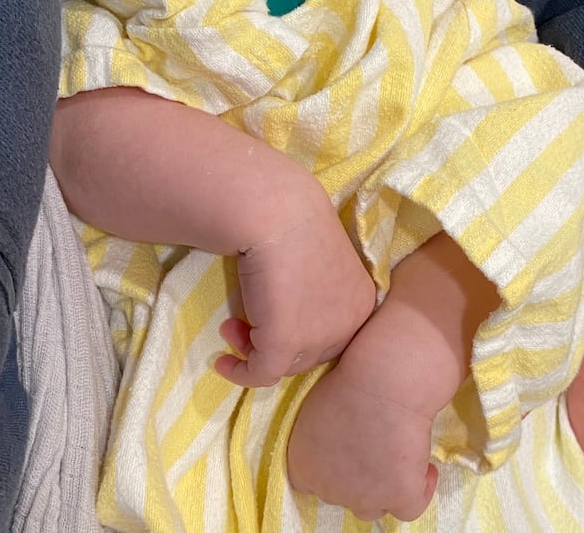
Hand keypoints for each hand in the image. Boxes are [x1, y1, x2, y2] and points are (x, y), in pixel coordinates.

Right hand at [215, 191, 375, 387]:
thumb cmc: (294, 220)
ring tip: (229, 326)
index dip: (297, 332)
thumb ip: (313, 290)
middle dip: (272, 340)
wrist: (275, 209)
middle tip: (240, 322)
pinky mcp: (285, 344)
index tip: (268, 314)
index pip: (330, 335)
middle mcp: (349, 325)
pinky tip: (222, 361)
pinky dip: (240, 372)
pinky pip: (261, 374)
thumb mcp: (316, 261)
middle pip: (308, 353)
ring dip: (253, 349)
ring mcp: (319, 336)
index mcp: (362, 302)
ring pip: (285, 364)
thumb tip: (292, 308)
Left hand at [287, 357, 437, 521]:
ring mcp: (365, 499)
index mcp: (304, 467)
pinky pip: (411, 508)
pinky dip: (419, 492)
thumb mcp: (313, 409)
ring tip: (396, 461)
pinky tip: (424, 469)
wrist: (383, 383)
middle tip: (371, 448)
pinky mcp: (399, 496)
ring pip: (372, 509)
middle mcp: (330, 491)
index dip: (329, 469)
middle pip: (342, 495)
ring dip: (381, 490)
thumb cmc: (349, 383)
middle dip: (355, 478)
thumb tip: (332, 441)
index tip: (344, 451)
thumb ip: (317, 438)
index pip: (308, 484)